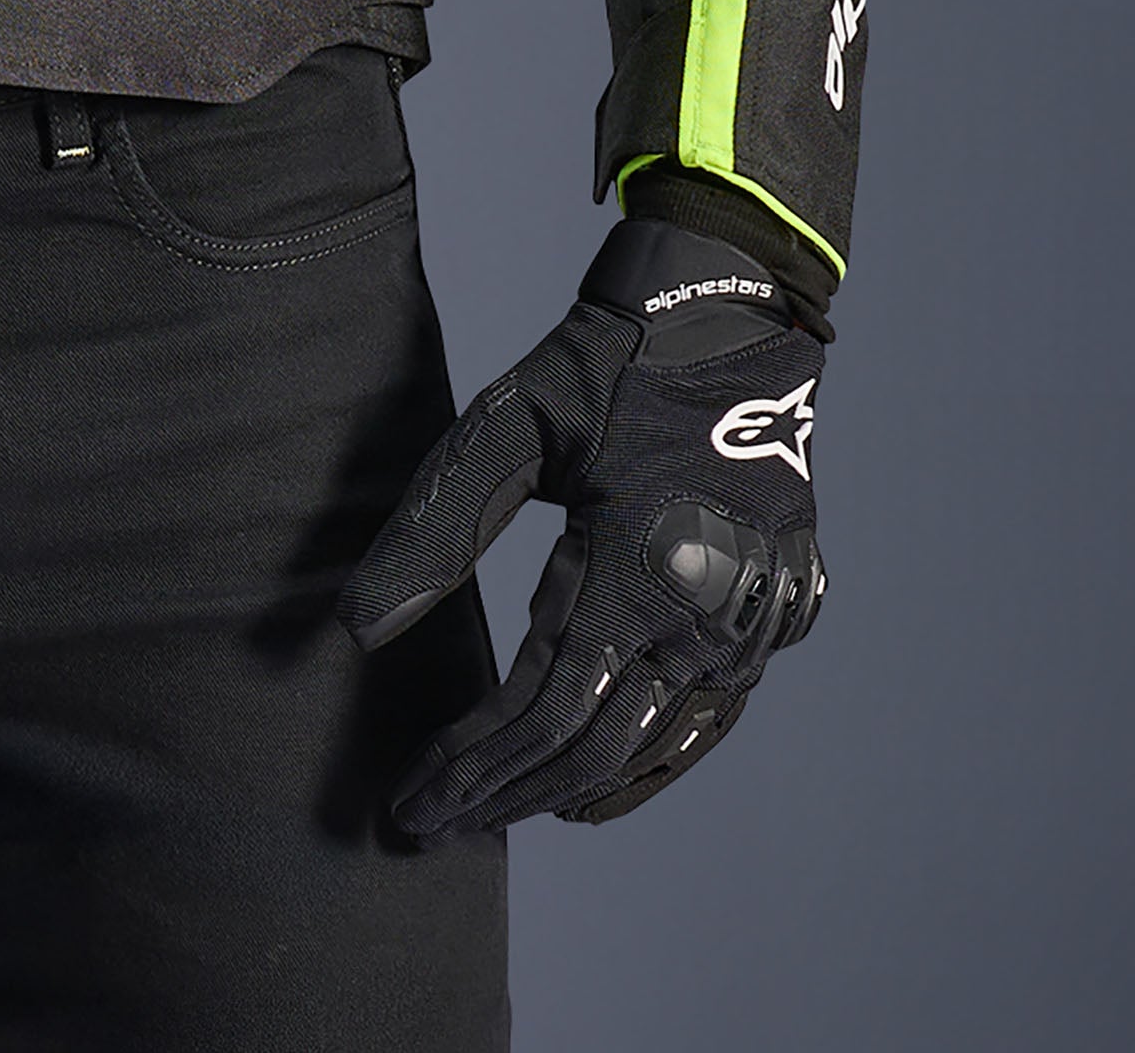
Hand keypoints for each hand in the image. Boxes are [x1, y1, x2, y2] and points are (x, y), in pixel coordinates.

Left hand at [340, 217, 826, 836]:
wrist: (732, 311)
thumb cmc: (602, 364)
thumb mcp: (504, 428)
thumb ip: (433, 532)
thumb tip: (353, 630)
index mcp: (636, 565)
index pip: (538, 708)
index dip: (469, 764)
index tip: (408, 800)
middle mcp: (705, 612)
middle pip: (590, 747)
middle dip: (503, 794)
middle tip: (431, 822)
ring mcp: (753, 622)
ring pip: (651, 747)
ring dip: (566, 788)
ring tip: (493, 810)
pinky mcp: (781, 615)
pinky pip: (707, 721)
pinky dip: (646, 766)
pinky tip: (592, 786)